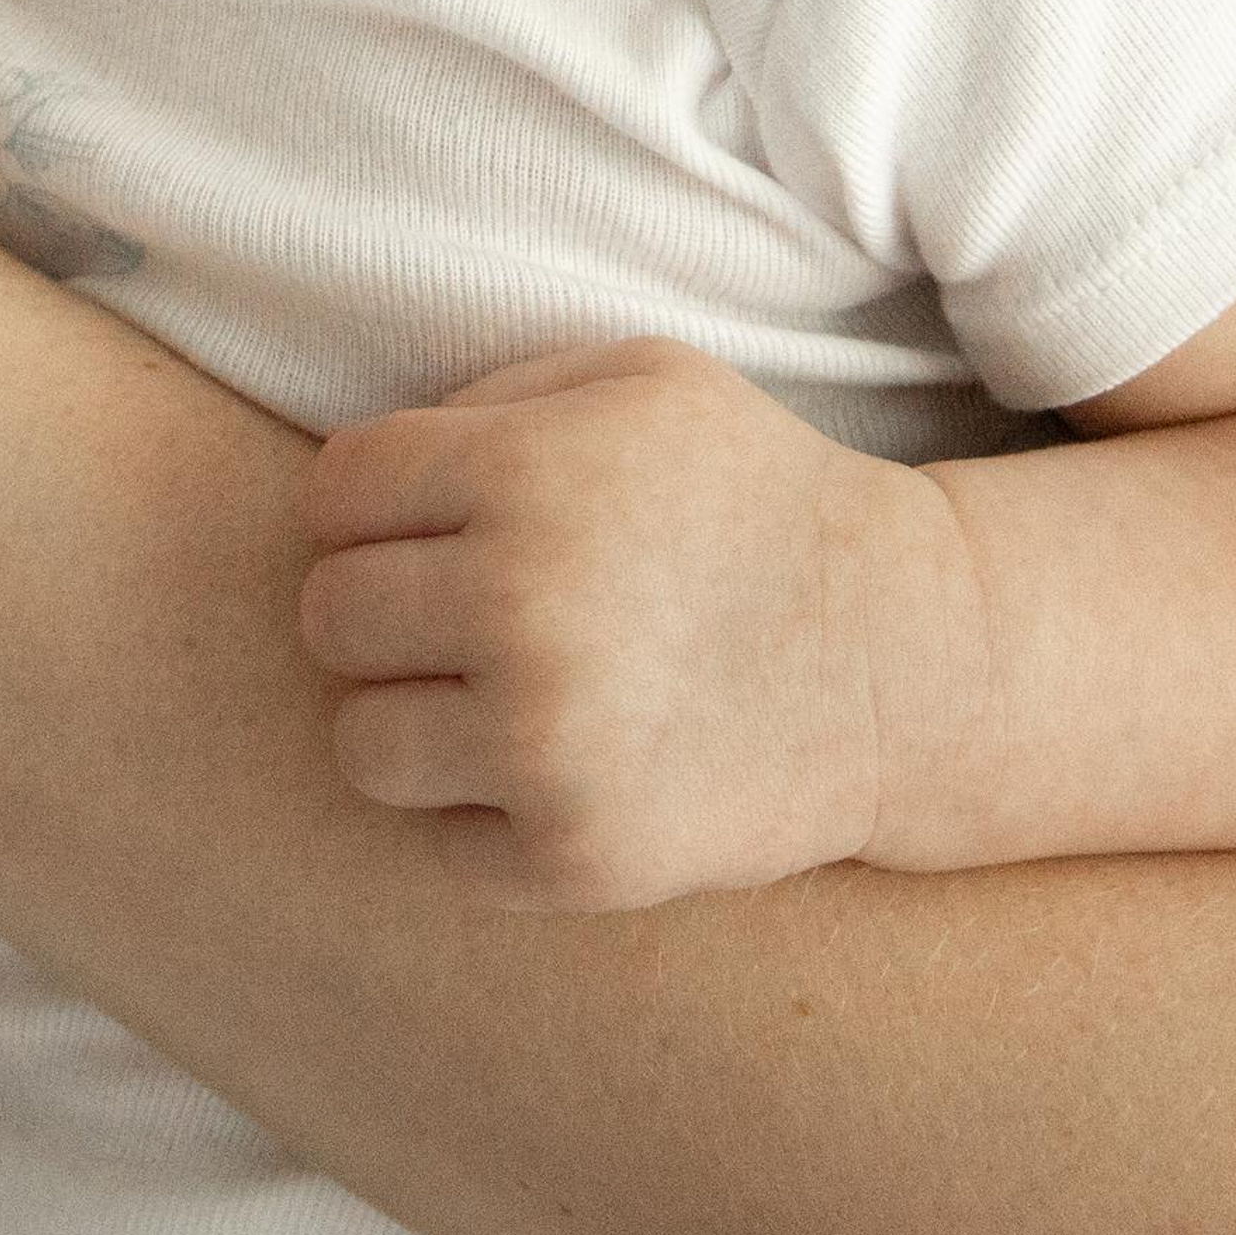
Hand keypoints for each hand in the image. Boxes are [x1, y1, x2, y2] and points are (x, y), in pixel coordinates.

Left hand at [298, 334, 982, 911]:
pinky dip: (482, 812)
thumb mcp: (640, 378)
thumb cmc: (752, 496)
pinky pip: (436, 842)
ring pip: (361, 742)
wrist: (904, 661)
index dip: (371, 505)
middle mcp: (522, 605)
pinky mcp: (576, 856)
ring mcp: (547, 744)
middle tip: (466, 613)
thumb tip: (363, 469)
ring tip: (497, 693)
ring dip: (415, 719)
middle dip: (386, 608)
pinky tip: (559, 765)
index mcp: (526, 474)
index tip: (428, 523)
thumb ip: (491, 397)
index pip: (336, 492)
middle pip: (331, 616)